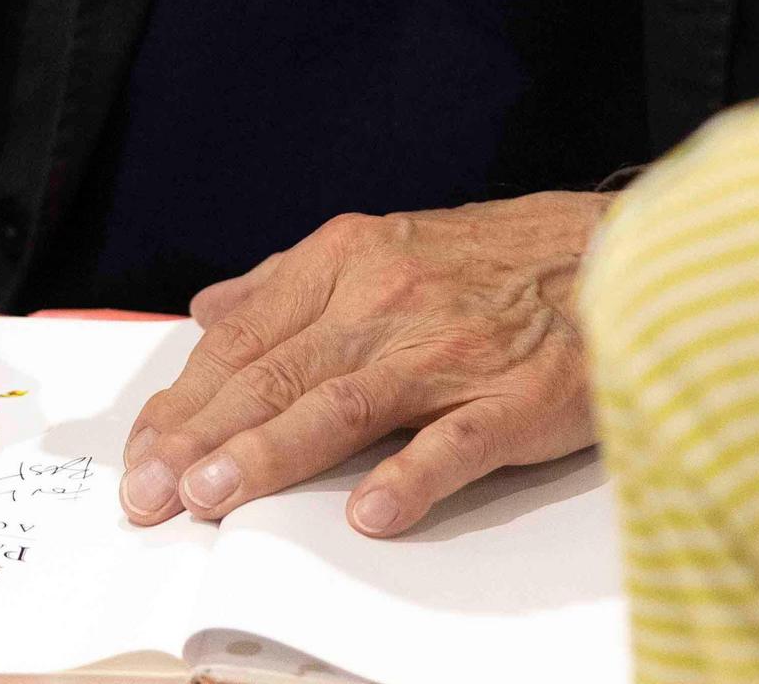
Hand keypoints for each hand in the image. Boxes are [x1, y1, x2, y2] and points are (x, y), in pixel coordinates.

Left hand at [117, 191, 612, 538]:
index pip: (244, 339)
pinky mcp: (514, 399)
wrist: (618, 253)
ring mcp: (450, 352)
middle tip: (148, 493)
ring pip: (343, 403)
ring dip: (273, 452)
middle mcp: (387, 299)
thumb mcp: (382, 245)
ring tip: (215, 496)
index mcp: (348, 261)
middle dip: (201, 437)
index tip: (140, 453)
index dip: (184, 400)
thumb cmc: (496, 261)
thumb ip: (290, 284)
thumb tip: (211, 312)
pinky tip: (369, 513)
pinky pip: (455, 442)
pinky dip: (410, 477)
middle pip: (276, 374)